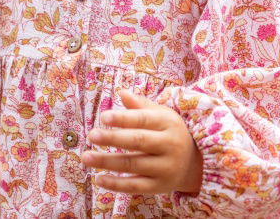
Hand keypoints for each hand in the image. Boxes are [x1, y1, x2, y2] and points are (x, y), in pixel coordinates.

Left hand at [82, 89, 202, 194]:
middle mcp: (170, 145)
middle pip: (138, 141)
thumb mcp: (161, 116)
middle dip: (113, 138)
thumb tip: (121, 92)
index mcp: (169, 124)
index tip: (103, 117)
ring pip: (133, 164)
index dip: (123, 118)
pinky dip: (116, 184)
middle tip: (91, 135)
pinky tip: (98, 179)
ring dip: (107, 162)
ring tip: (85, 157)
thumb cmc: (169, 133)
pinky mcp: (159, 187)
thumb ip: (140, 105)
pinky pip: (135, 186)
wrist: (194, 163)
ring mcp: (165, 168)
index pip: (143, 120)